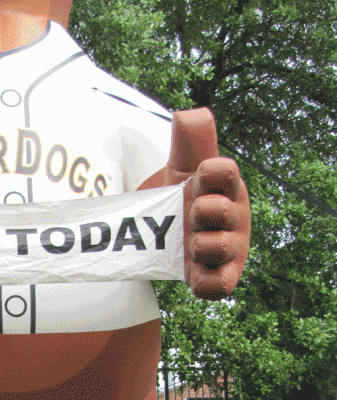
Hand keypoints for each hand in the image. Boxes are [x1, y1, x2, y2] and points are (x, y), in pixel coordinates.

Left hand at [166, 108, 249, 300]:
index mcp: (227, 186)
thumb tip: (188, 114)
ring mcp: (228, 248)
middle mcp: (233, 217)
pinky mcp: (219, 277)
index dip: (207, 173)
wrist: (167, 236)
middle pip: (220, 211)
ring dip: (197, 245)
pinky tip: (194, 271)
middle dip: (199, 212)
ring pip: (217, 248)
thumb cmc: (184, 196)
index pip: (224, 170)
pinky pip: (219, 285)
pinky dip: (207, 281)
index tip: (196, 178)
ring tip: (190, 243)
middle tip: (191, 214)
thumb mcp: (184, 165)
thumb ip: (190, 138)